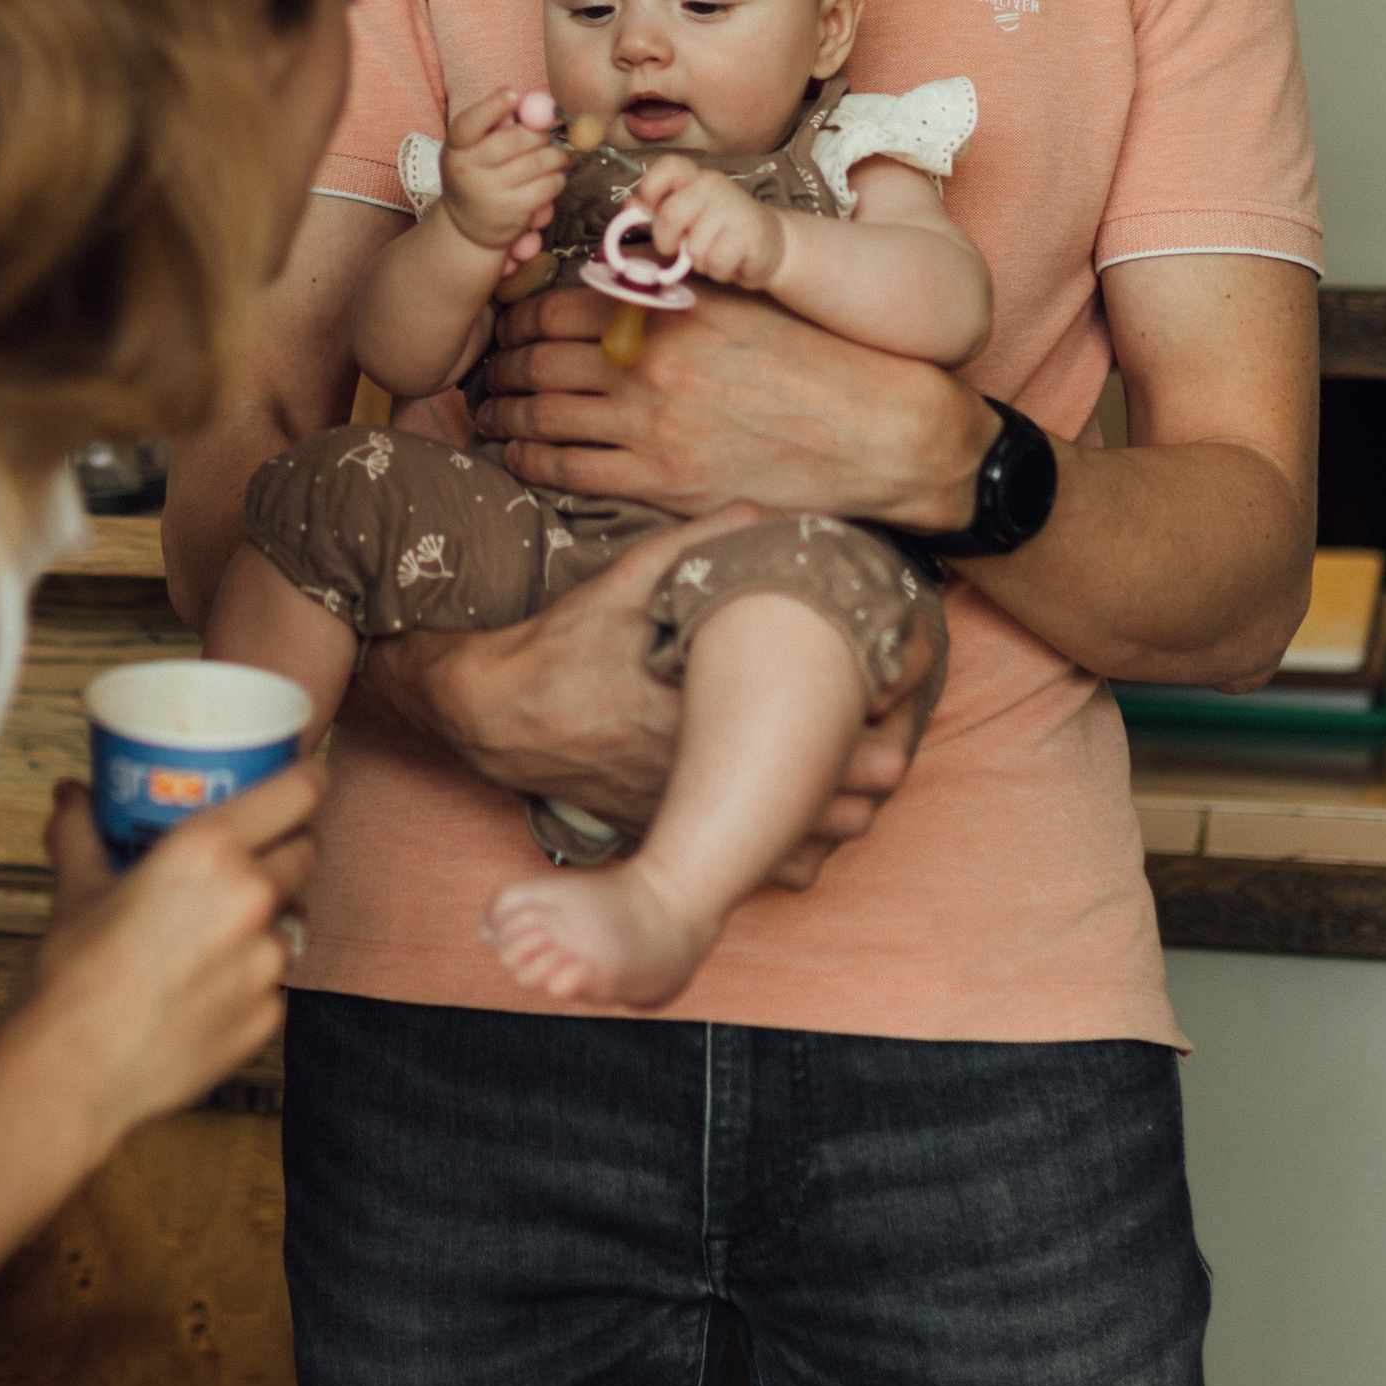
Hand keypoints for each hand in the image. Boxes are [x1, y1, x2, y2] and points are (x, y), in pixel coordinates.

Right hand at [29, 761, 321, 1132]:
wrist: (74, 1071)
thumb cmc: (74, 977)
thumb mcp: (76, 886)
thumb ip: (81, 829)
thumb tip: (73, 795)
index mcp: (210, 850)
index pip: (299, 792)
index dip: (308, 780)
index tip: (305, 778)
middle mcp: (252, 898)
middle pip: (307, 851)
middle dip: (287, 847)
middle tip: (253, 854)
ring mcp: (267, 962)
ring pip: (293, 919)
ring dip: (269, 916)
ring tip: (221, 927)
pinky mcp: (268, 1016)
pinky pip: (275, 980)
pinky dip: (251, 976)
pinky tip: (207, 984)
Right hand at [358, 519, 926, 861]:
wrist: (499, 714)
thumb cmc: (567, 645)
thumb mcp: (627, 579)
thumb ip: (700, 542)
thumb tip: (768, 512)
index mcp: (711, 716)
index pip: (827, 741)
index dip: (875, 719)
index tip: (886, 690)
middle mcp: (709, 779)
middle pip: (838, 804)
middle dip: (873, 769)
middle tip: (886, 729)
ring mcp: (694, 818)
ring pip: (808, 848)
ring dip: (840, 814)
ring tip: (851, 770)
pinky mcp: (677, 837)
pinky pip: (761, 874)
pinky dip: (794, 850)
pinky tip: (796, 811)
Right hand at [438, 88, 572, 265]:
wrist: (468, 225)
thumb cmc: (477, 173)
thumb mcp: (473, 148)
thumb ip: (497, 125)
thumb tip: (539, 104)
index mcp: (456, 147)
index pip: (469, 124)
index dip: (491, 107)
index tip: (512, 93)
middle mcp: (468, 171)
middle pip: (515, 140)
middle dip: (542, 132)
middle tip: (553, 131)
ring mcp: (490, 194)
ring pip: (538, 162)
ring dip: (558, 154)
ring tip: (563, 153)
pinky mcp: (512, 213)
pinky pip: (548, 186)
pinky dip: (559, 176)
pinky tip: (556, 174)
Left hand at [474, 274, 988, 531]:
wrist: (877, 432)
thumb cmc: (816, 360)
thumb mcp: (747, 301)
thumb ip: (679, 291)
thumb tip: (619, 277)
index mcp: (669, 310)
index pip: (560, 303)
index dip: (520, 313)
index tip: (507, 321)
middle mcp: (651, 363)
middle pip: (539, 358)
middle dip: (501, 364)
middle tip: (485, 367)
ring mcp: (653, 425)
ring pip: (543, 414)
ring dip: (503, 412)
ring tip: (488, 411)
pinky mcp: (662, 481)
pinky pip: (570, 470)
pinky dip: (530, 462)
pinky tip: (516, 456)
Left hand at [629, 156, 787, 292]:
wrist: (773, 244)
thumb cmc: (721, 232)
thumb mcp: (689, 218)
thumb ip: (659, 211)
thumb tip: (629, 207)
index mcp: (695, 177)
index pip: (668, 167)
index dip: (649, 188)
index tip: (645, 211)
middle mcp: (713, 185)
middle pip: (670, 214)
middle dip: (666, 241)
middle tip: (678, 248)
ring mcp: (734, 206)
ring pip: (694, 247)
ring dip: (700, 261)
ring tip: (717, 253)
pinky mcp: (751, 232)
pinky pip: (716, 262)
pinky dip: (720, 271)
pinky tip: (733, 261)